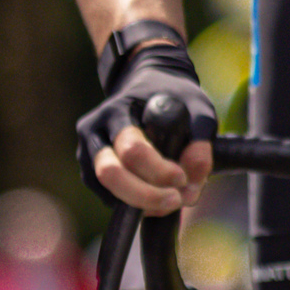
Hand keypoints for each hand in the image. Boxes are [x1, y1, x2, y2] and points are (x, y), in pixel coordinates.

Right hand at [77, 53, 217, 216]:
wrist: (149, 85)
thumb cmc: (174, 97)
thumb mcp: (197, 109)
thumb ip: (200, 141)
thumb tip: (192, 177)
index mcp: (117, 110)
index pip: (132, 149)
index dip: (159, 171)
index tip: (183, 178)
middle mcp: (95, 131)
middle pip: (110, 173)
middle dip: (145, 195)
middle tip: (176, 200)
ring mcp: (89, 152)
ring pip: (108, 190)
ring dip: (143, 203)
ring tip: (173, 198)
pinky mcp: (90, 171)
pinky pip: (109, 198)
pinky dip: (135, 204)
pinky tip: (158, 193)